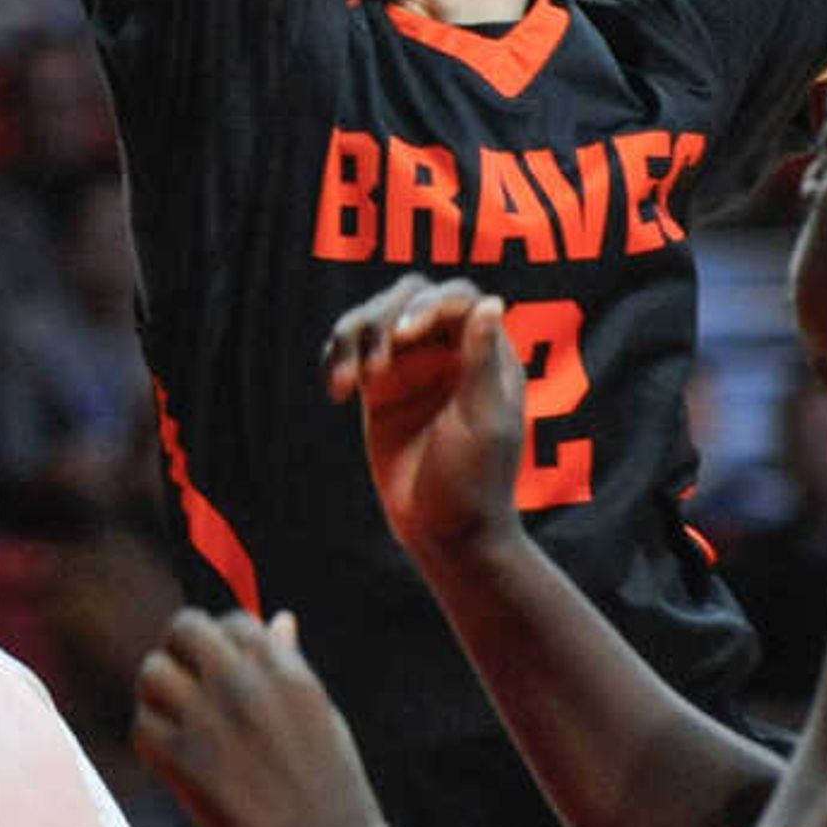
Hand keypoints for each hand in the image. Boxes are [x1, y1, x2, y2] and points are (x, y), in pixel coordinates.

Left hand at [134, 607, 385, 826]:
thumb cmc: (333, 789)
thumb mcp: (323, 715)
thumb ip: (291, 666)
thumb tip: (280, 619)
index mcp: (285, 671)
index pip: (232, 621)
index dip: (221, 642)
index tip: (221, 670)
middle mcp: (245, 687)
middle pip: (184, 629)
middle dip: (181, 650)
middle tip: (186, 684)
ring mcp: (212, 723)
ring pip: (153, 671)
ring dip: (158, 692)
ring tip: (175, 720)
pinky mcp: (186, 765)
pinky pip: (142, 726)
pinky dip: (150, 738)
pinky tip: (173, 758)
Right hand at [322, 276, 524, 556]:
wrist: (444, 530)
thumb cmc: (475, 480)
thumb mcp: (484, 421)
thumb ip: (481, 362)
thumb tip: (490, 303)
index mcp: (485, 352)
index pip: (456, 299)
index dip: (428, 303)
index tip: (404, 334)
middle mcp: (447, 351)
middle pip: (409, 296)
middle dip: (382, 319)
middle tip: (375, 369)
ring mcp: (411, 366)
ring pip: (373, 318)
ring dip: (351, 340)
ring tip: (347, 386)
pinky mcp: (378, 388)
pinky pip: (349, 351)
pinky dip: (335, 359)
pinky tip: (337, 391)